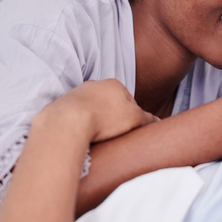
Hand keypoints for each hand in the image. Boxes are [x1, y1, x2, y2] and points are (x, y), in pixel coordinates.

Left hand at [39, 79, 157, 143]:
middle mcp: (95, 84)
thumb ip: (148, 119)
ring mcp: (78, 93)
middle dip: (113, 118)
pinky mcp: (64, 104)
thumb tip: (158, 122)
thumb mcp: (134, 119)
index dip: (132, 117)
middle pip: (110, 104)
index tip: (128, 130)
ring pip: (93, 109)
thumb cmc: (103, 118)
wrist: (67, 122)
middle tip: (114, 135)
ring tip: (98, 137)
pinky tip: (83, 134)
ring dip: (97, 121)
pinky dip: (82, 124)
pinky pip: (78, 115)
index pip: (129, 101)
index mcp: (114, 84)